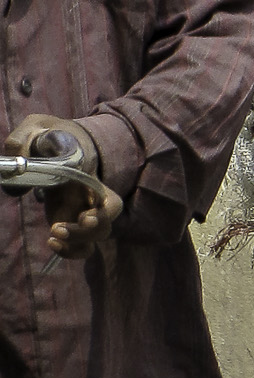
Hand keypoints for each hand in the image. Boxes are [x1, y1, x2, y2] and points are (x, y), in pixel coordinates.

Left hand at [4, 116, 122, 259]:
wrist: (52, 142)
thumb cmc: (49, 133)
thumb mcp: (36, 126)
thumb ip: (23, 139)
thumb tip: (18, 161)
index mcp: (89, 180)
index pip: (111, 202)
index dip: (104, 213)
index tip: (85, 216)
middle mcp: (90, 200)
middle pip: (104, 227)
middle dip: (85, 233)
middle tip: (57, 228)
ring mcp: (80, 213)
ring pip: (94, 239)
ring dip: (77, 244)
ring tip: (53, 237)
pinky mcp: (67, 221)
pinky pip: (79, 245)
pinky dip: (69, 250)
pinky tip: (52, 242)